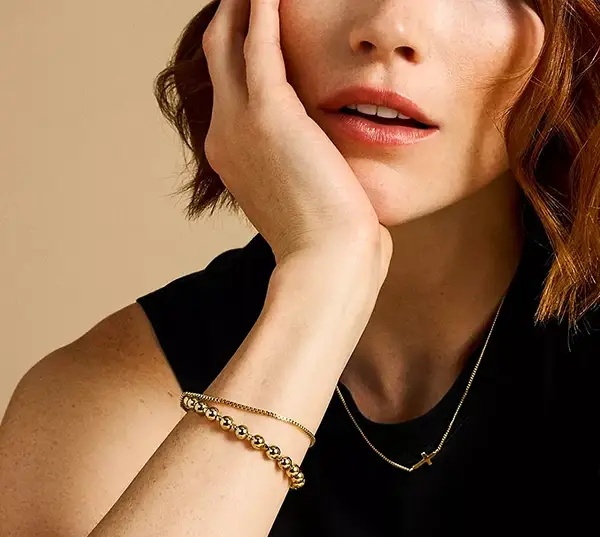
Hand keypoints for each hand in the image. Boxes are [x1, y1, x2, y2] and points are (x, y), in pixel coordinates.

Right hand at [202, 0, 392, 285]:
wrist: (328, 261)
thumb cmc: (327, 238)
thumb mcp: (304, 196)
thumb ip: (301, 167)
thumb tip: (322, 161)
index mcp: (232, 156)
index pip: (229, 87)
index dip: (239, 49)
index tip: (256, 23)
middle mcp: (224, 135)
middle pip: (219, 55)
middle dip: (233, 15)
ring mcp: (239, 123)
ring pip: (230, 40)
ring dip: (244, 3)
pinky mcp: (268, 111)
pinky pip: (259, 39)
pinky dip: (263, 5)